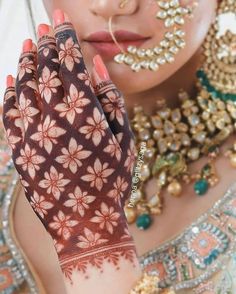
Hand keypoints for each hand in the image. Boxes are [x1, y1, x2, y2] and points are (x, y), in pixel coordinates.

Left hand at [3, 15, 136, 281]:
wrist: (84, 218)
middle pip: (46, 70)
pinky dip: (10, 91)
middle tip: (46, 25)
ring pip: (24, 87)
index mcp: (82, 112)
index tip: (62, 21)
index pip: (70, 64)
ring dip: (26, 62)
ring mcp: (31, 132)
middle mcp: (52, 116)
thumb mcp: (124, 138)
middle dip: (46, 44)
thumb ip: (111, 99)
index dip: (66, 39)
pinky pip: (9, 113)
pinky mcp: (19, 148)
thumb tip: (97, 66)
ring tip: (29, 44)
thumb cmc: (111, 180)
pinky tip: (12, 78)